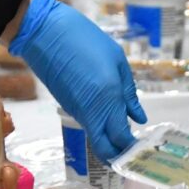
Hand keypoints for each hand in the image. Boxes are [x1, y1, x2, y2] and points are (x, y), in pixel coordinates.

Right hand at [10, 0, 146, 160]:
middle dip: (120, 154)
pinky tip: (110, 117)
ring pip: (96, 138)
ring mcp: (78, 111)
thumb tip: (139, 118)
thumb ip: (129, 93)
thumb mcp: (117, 60)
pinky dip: (100, 128)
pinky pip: (88, 124)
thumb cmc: (86, 39)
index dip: (133, 148)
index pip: (121, 138)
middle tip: (133, 149)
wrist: (44, 33)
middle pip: (105, 149)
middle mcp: (93, 112)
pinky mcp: (68, 106)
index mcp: (109, 99)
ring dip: (110, 141)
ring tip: (126, 132)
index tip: (144, 148)